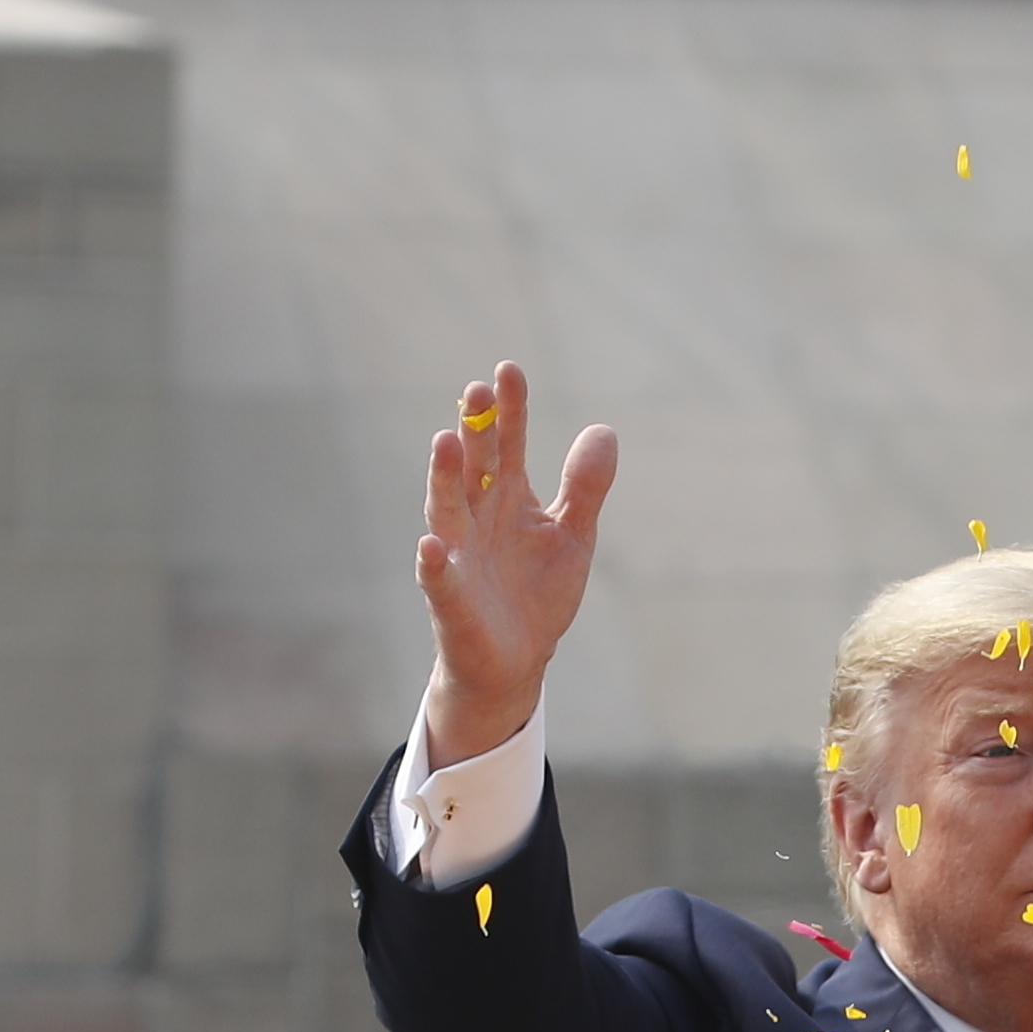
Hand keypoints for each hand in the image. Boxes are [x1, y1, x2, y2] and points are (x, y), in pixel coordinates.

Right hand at [414, 360, 617, 773]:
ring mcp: (460, 556)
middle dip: (474, 430)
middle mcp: (477, 518)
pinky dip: (433, 564)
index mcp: (508, 498)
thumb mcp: (573, 536)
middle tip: (475, 389)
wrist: (517, 662)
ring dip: (443, 477)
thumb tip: (603, 429)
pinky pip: (438, 579)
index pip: (507, 444)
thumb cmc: (538, 594)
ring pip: (446, 509)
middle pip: (474, 466)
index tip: (509, 369)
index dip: (509, 410)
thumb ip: (585, 487)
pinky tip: (429, 546)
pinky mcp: (451, 601)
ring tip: (445, 441)